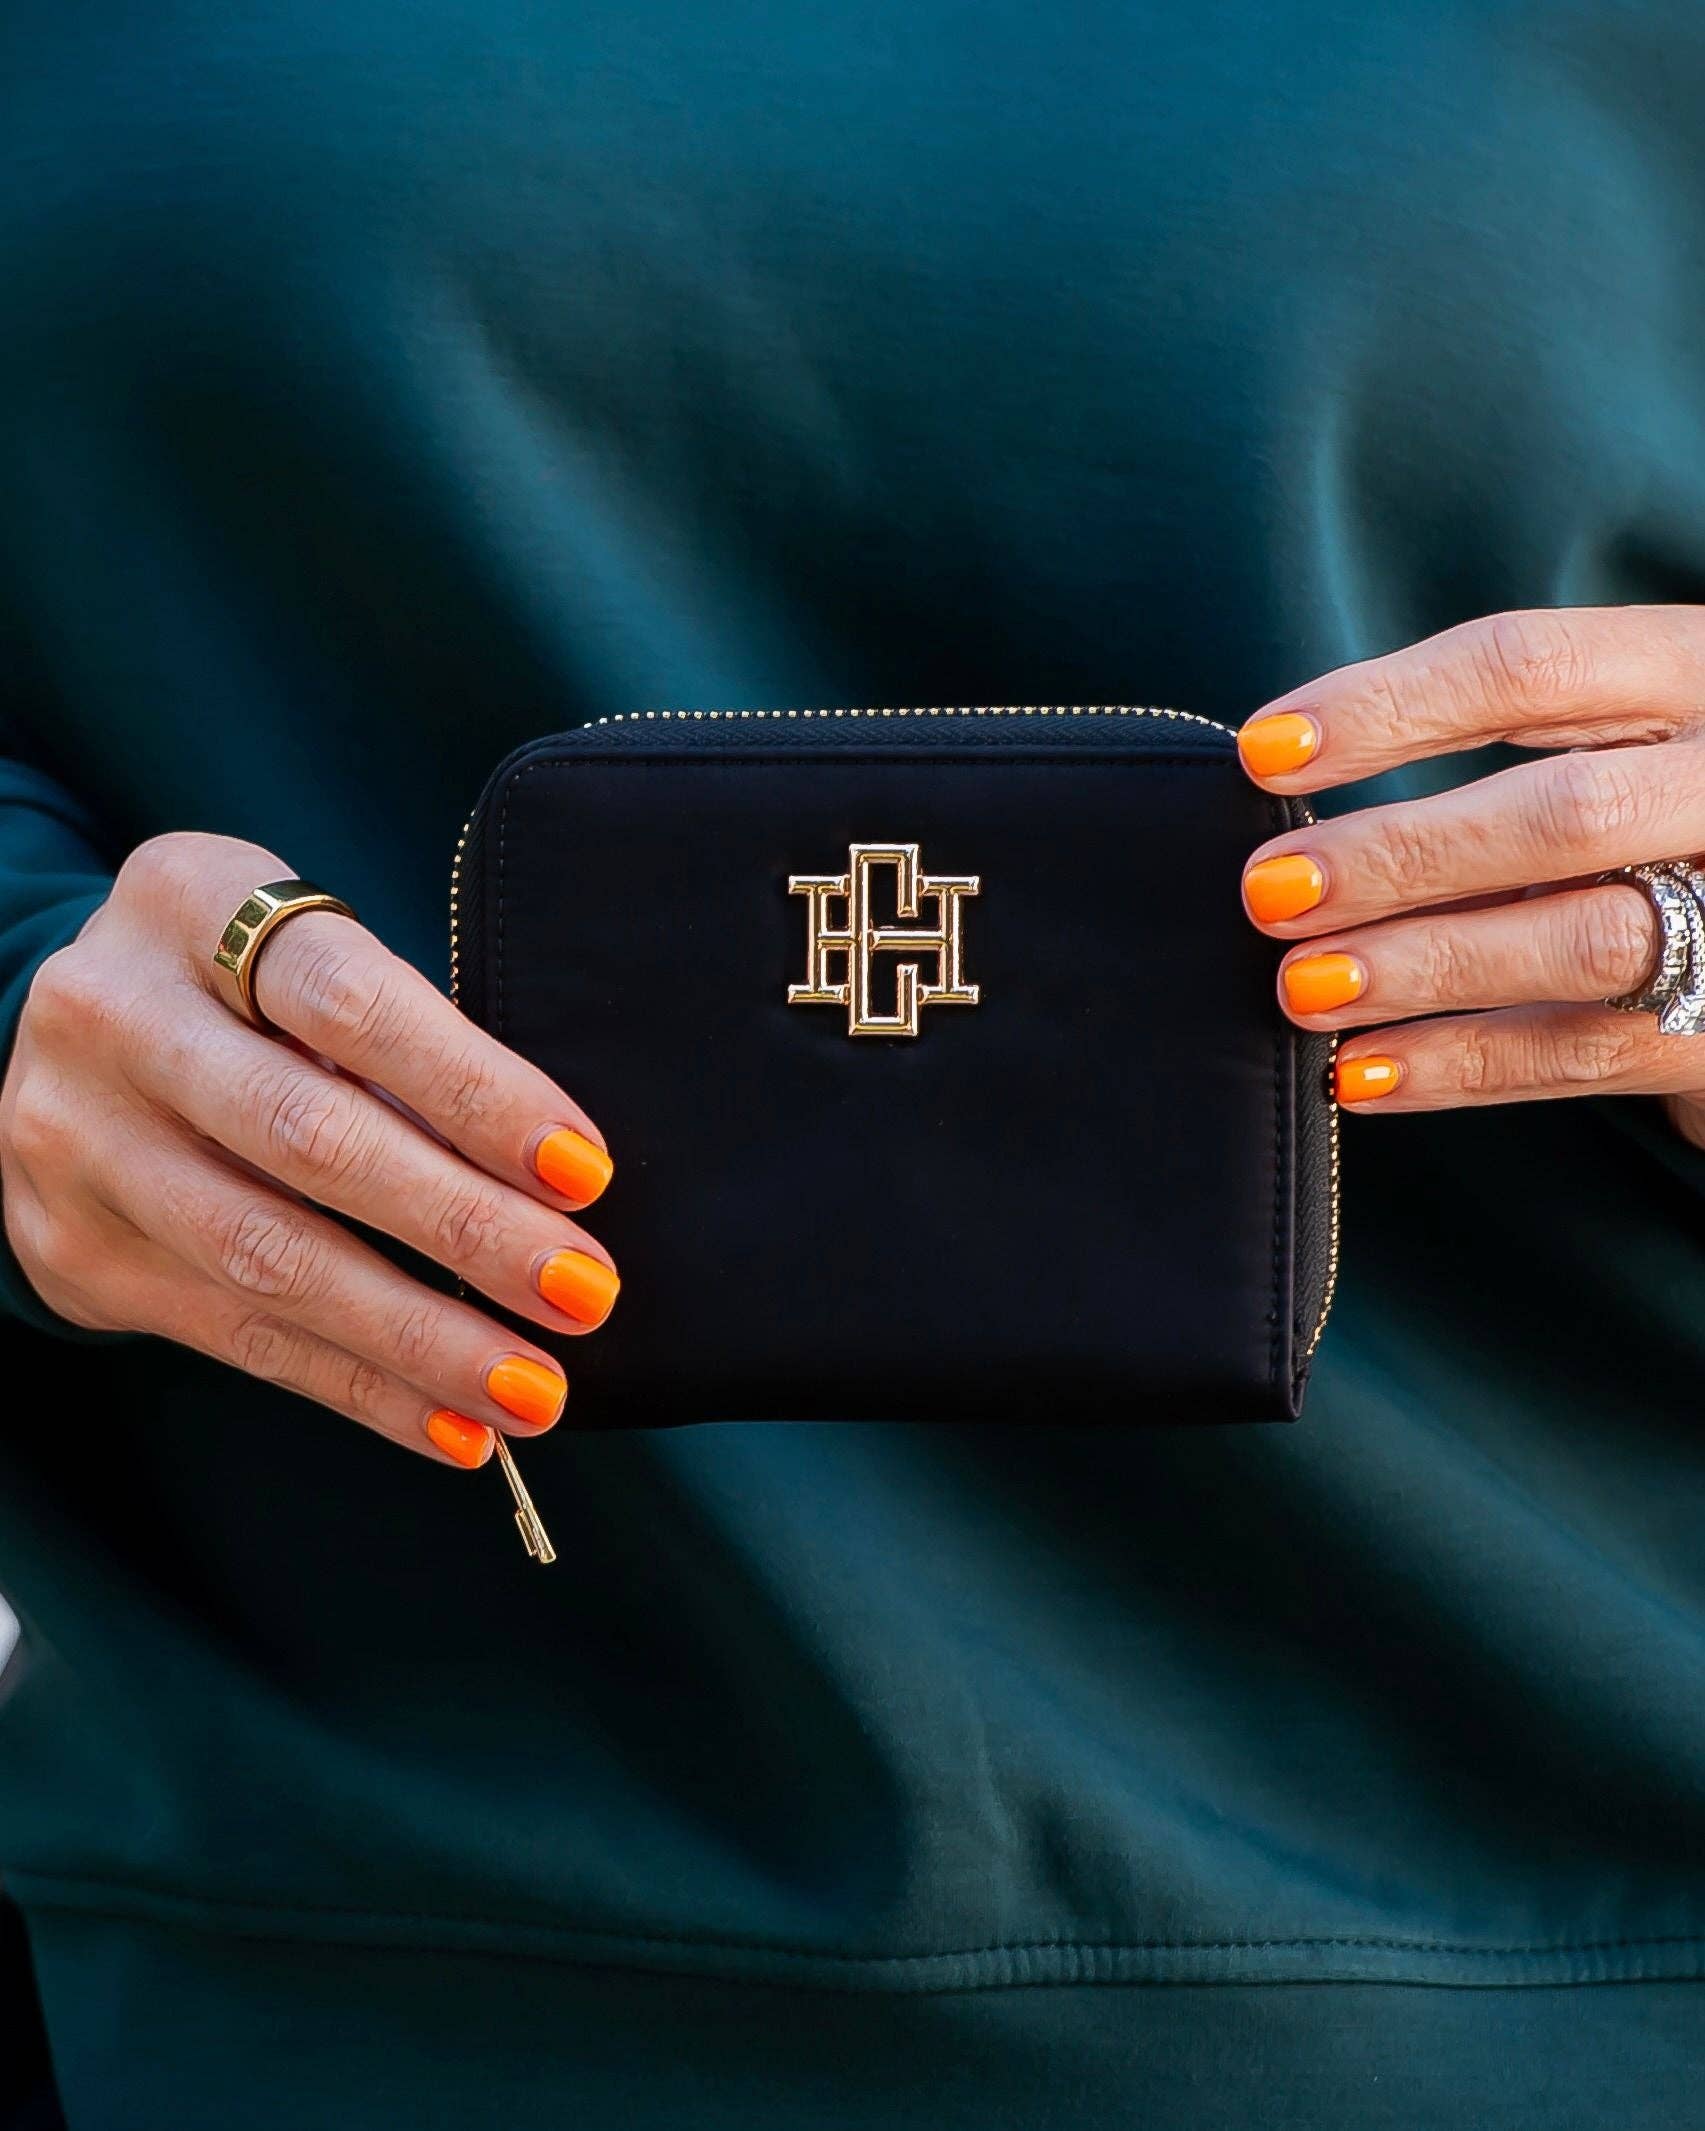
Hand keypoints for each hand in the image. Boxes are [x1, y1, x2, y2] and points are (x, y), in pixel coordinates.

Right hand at [0, 832, 619, 1466]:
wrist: (58, 1040)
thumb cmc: (241, 990)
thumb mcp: (298, 955)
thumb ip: (396, 1034)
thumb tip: (558, 1176)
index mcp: (193, 903)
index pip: (350, 1003)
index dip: (474, 1091)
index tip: (583, 1173)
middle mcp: (115, 1016)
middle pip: (309, 1138)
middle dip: (464, 1228)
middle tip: (581, 1292)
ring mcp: (81, 1142)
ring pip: (270, 1259)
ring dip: (421, 1339)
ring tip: (534, 1388)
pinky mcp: (76, 1253)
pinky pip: (239, 1337)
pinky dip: (361, 1388)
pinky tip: (454, 1425)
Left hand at [1236, 605, 1704, 1150]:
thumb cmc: (1650, 817)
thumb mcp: (1606, 738)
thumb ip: (1493, 751)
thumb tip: (1296, 808)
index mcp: (1691, 670)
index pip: (1531, 666)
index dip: (1387, 706)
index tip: (1264, 752)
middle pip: (1565, 813)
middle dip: (1401, 856)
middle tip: (1273, 891)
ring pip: (1584, 942)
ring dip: (1422, 968)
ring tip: (1303, 987)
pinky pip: (1582, 1052)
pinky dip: (1458, 1065)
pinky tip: (1360, 1071)